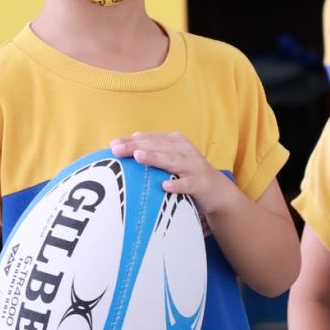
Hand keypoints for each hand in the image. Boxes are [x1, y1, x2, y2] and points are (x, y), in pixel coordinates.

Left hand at [110, 132, 237, 214]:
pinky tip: (164, 187)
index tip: (112, 145)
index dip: (131, 140)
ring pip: (172, 161)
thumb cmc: (187, 173)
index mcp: (175, 141)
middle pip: (157, 146)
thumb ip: (153, 148)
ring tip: (138, 157)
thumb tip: (130, 140)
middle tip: (117, 149)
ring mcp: (193, 166)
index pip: (150, 137)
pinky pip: (187, 184)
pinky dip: (177, 185)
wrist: (217, 191)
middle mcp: (184, 150)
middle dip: (136, 146)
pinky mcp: (200, 183)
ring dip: (155, 158)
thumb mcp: (172, 157)